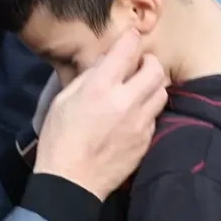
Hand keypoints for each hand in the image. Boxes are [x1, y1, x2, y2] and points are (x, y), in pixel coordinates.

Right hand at [35, 28, 167, 198]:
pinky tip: (133, 115)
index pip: (128, 50)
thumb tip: (106, 64)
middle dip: (149, 62)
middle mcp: (126, 101)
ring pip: (161, 92)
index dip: (131, 39)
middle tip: (138, 66)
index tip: (130, 38)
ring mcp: (140, 122)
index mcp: (101, 87)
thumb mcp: (64, 100)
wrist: (71, 182)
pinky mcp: (146, 140)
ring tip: (138, 90)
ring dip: (152, 86)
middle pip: (156, 69)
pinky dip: (148, 110)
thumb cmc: (59, 138)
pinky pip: (155, 116)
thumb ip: (88, 78)